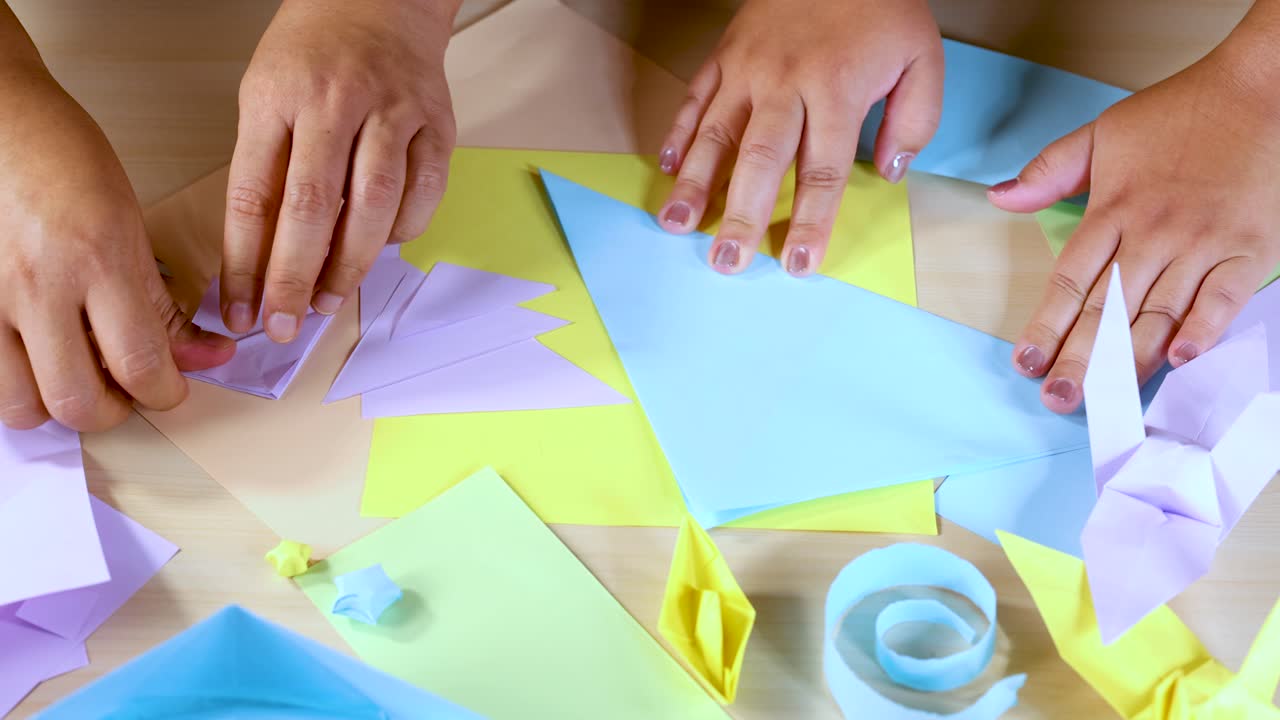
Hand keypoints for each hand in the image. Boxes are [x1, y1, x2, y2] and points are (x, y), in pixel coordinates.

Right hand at [0, 64, 233, 430]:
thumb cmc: (60, 155)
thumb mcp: (130, 221)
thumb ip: (162, 301)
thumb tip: (207, 357)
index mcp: (99, 259)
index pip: (143, 366)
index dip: (168, 393)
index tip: (175, 385)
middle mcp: (40, 285)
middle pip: (80, 403)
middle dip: (115, 411)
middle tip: (128, 390)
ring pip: (22, 406)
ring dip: (57, 406)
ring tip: (78, 375)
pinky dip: (16, 384)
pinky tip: (37, 358)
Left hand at [222, 0, 458, 340]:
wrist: (379, 1)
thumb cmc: (313, 56)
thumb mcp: (264, 97)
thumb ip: (263, 170)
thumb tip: (261, 259)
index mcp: (277, 97)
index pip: (253, 194)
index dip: (244, 263)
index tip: (237, 310)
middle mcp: (336, 102)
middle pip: (313, 207)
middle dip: (295, 278)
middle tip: (285, 324)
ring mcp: (393, 112)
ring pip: (374, 206)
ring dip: (350, 266)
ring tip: (329, 300)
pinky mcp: (437, 125)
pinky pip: (423, 194)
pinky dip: (402, 232)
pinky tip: (382, 247)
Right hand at [655, 0, 942, 276]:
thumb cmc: (880, 7)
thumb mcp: (922, 57)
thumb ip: (915, 119)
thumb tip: (891, 173)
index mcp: (835, 90)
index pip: (821, 171)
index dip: (809, 221)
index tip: (798, 263)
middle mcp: (784, 84)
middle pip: (759, 161)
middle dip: (740, 215)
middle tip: (724, 262)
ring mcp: (746, 70)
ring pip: (715, 135)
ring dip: (693, 184)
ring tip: (674, 226)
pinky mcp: (724, 55)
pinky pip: (695, 99)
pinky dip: (677, 134)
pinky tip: (666, 170)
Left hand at [989, 28, 1279, 413]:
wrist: (1261, 90)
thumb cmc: (1180, 114)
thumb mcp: (1102, 133)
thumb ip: (1049, 170)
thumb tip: (998, 197)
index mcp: (1113, 210)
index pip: (1070, 280)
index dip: (1045, 326)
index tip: (1025, 363)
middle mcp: (1153, 233)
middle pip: (1108, 309)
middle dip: (1080, 359)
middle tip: (1057, 399)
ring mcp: (1201, 244)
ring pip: (1158, 313)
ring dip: (1129, 361)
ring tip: (1103, 400)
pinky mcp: (1248, 249)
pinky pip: (1223, 298)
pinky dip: (1203, 329)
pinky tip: (1179, 360)